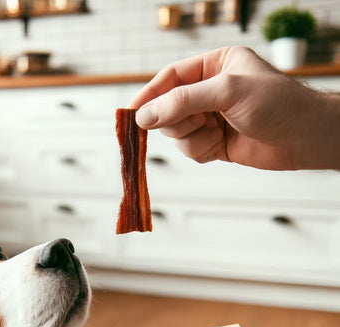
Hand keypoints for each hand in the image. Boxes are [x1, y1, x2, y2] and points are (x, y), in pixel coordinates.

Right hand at [129, 46, 339, 170]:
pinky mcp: (213, 142)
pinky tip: (219, 146)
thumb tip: (144, 116)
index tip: (131, 113)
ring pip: (176, 133)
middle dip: (179, 120)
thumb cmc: (276, 104)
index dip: (149, 95)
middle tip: (198, 122)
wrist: (304, 138)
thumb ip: (182, 102)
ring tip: (215, 133)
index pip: (171, 77)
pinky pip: (188, 150)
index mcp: (214, 66)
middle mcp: (209, 91)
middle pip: (168, 108)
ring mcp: (210, 118)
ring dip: (192, 138)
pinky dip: (199, 151)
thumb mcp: (226, 92)